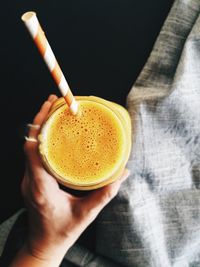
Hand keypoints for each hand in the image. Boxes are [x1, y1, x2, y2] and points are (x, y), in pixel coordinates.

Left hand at [19, 95, 129, 265]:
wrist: (43, 244)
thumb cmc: (62, 231)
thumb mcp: (87, 214)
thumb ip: (105, 194)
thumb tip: (122, 174)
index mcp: (41, 187)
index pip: (33, 150)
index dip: (39, 128)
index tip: (49, 109)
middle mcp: (31, 180)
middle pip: (28, 142)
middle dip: (39, 119)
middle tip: (52, 101)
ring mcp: (29, 179)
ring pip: (29, 146)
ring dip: (39, 127)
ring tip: (52, 111)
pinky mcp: (32, 179)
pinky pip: (33, 153)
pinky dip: (41, 138)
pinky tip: (53, 132)